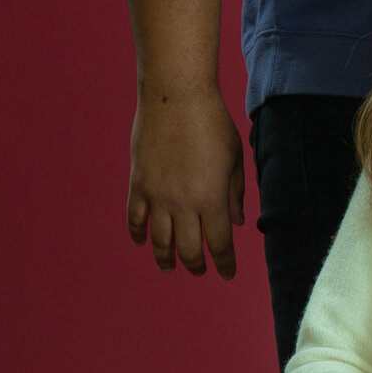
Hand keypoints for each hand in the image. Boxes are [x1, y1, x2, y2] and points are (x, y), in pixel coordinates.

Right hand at [127, 83, 245, 278]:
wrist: (176, 98)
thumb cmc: (213, 124)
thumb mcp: (235, 159)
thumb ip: (234, 194)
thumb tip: (237, 222)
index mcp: (212, 198)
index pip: (219, 243)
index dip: (224, 262)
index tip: (227, 273)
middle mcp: (182, 203)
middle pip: (188, 248)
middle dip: (196, 264)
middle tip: (199, 270)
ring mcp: (156, 195)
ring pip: (158, 239)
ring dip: (165, 257)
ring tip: (170, 266)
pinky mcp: (137, 184)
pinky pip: (135, 218)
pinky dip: (137, 233)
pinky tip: (141, 242)